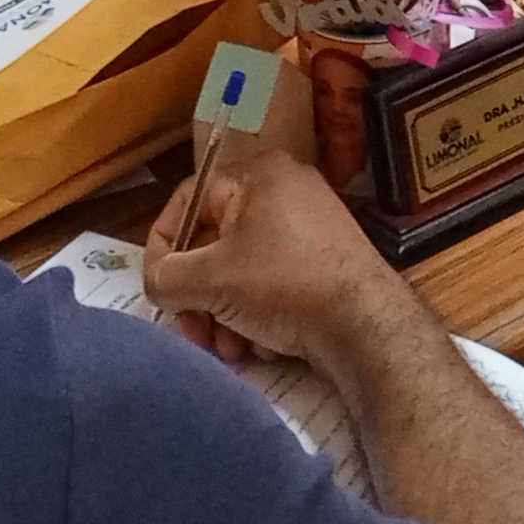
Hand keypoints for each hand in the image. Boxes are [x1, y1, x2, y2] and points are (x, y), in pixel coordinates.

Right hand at [145, 142, 404, 373]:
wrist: (366, 324)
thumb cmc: (283, 284)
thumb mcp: (211, 280)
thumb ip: (166, 277)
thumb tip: (157, 284)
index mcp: (257, 174)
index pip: (187, 202)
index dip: (161, 248)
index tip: (157, 290)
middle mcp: (285, 191)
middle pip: (214, 243)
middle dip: (198, 296)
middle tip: (193, 332)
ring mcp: (309, 227)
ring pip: (240, 271)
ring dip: (224, 314)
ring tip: (229, 348)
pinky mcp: (324, 263)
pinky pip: (271, 283)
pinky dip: (257, 315)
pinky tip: (260, 346)